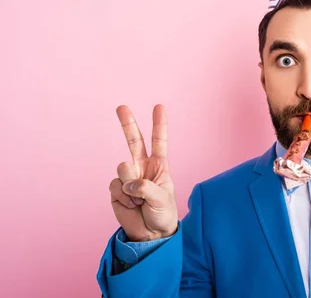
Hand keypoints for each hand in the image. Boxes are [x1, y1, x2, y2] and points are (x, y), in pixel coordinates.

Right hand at [109, 104, 177, 241]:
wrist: (150, 234)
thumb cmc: (163, 214)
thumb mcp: (162, 199)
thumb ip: (146, 188)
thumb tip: (129, 183)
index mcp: (159, 165)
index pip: (159, 141)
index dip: (159, 124)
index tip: (159, 106)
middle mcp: (142, 167)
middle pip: (133, 141)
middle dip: (127, 123)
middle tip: (121, 107)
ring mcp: (128, 177)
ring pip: (122, 168)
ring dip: (130, 187)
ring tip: (139, 201)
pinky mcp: (116, 189)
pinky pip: (115, 186)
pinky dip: (123, 197)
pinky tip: (131, 205)